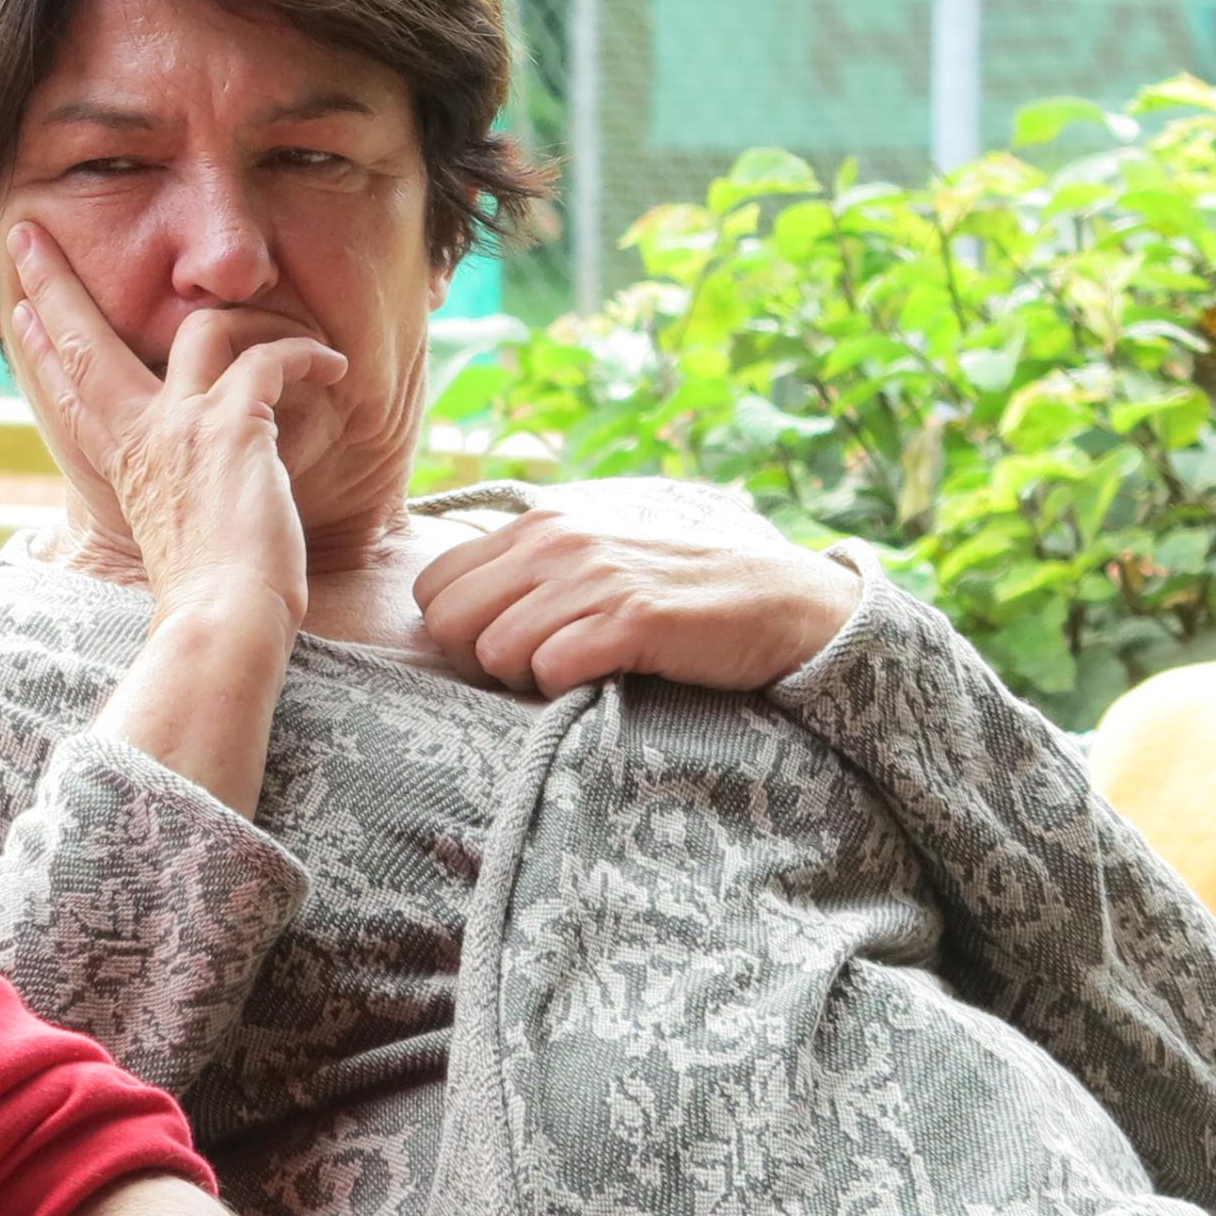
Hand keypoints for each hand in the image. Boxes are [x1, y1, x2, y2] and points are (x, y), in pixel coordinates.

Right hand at [4, 224, 346, 638]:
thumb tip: (192, 491)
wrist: (224, 619)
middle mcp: (141, 436)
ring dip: (248, 319)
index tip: (17, 309)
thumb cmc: (212, 598)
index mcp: (123, 464)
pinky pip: (270, 357)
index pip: (68, 391)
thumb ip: (174, 497)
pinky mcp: (233, 424)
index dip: (40, 346)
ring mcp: (182, 425)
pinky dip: (305, 354)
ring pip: (198, 327)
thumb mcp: (172, 537)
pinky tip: (330, 366)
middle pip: (82, 341)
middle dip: (51, 282)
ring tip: (284, 329)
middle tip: (28, 233)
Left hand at [412, 481, 860, 695]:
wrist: (781, 602)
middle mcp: (557, 541)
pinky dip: (568, 690)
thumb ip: (529, 573)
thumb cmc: (676, 594)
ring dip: (527, 679)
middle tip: (531, 673)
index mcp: (539, 525)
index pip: (434, 587)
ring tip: (578, 673)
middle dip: (478, 662)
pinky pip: (552, 668)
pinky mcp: (632, 619)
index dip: (458, 632)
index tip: (502, 651)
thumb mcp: (592, 561)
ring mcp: (594, 577)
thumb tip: (454, 616)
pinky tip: (604, 679)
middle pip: (448, 622)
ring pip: (495, 650)